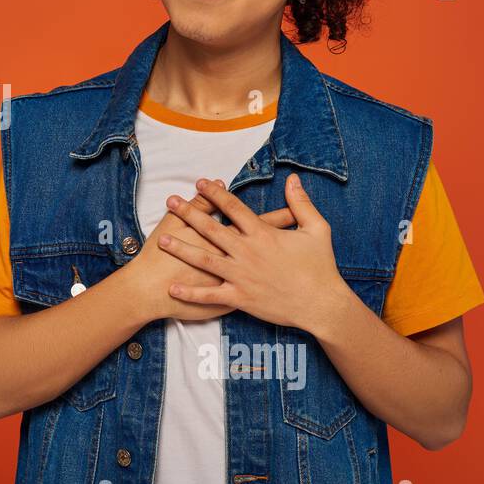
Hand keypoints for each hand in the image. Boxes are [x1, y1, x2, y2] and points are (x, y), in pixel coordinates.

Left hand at [160, 173, 347, 330]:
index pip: (233, 208)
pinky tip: (173, 289)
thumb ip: (302, 203)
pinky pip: (211, 295)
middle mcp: (247, 252)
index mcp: (263, 234)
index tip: (200, 182)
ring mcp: (241, 276)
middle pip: (211, 229)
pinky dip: (191, 293)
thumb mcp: (316, 229)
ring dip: (182, 249)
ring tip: (162, 240)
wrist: (322, 304)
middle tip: (171, 201)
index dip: (215, 194)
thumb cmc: (321, 267)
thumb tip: (293, 179)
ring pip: (205, 260)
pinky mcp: (240, 298)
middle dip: (189, 213)